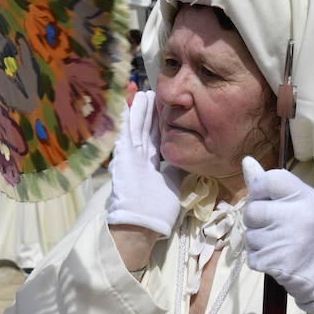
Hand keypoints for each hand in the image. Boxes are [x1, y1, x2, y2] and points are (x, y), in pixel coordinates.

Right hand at [106, 91, 182, 235]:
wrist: (141, 223)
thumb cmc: (157, 210)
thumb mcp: (172, 182)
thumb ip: (177, 167)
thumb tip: (189, 156)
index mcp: (151, 163)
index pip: (156, 137)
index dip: (159, 122)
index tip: (163, 108)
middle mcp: (140, 156)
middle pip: (145, 128)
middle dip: (149, 110)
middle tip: (151, 92)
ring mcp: (130, 155)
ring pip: (136, 126)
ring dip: (138, 108)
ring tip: (142, 91)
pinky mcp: (124, 155)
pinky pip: (126, 131)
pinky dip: (128, 116)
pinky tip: (130, 101)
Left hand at [242, 157, 313, 313]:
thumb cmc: (308, 233)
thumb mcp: (298, 203)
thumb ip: (270, 183)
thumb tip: (246, 161)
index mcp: (306, 197)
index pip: (270, 179)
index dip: (259, 189)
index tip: (266, 200)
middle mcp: (298, 216)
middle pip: (252, 209)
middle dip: (256, 221)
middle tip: (275, 228)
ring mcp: (286, 240)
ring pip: (249, 234)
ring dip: (257, 241)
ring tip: (278, 244)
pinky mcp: (275, 262)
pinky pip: (251, 255)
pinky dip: (259, 259)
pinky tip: (276, 258)